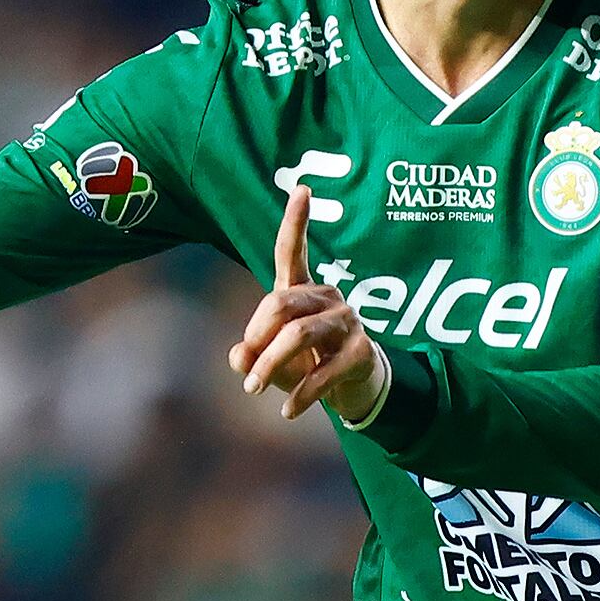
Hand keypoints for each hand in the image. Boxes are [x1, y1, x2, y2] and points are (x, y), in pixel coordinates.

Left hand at [228, 180, 386, 426]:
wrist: (352, 391)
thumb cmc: (305, 363)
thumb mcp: (270, 358)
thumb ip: (249, 354)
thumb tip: (238, 358)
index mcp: (303, 290)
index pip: (294, 251)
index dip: (296, 222)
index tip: (302, 188)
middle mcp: (328, 298)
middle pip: (282, 303)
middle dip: (256, 338)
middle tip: (246, 373)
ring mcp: (348, 322)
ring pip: (300, 335)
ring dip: (271, 366)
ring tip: (254, 390)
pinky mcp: (361, 352)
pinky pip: (324, 371)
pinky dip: (301, 394)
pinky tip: (288, 412)